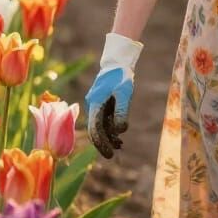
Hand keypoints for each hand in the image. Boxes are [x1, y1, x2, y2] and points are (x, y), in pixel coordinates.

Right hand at [84, 32, 142, 157]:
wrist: (117, 62)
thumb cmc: (121, 76)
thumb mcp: (124, 94)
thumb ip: (122, 111)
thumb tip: (120, 130)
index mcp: (96, 103)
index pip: (95, 129)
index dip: (101, 143)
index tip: (109, 153)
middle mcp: (94, 105)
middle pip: (96, 129)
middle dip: (103, 143)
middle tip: (112, 155)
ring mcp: (98, 104)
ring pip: (101, 125)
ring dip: (109, 136)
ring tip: (119, 146)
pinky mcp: (103, 103)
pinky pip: (105, 119)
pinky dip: (111, 128)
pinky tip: (119, 136)